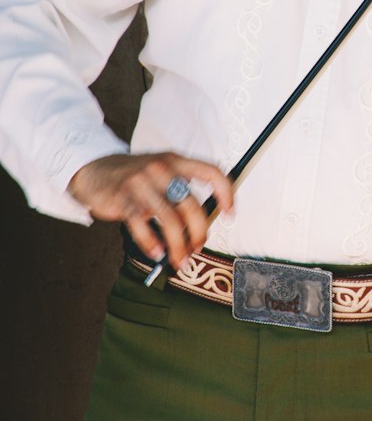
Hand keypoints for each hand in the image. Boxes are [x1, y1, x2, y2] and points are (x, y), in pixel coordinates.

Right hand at [68, 152, 233, 271]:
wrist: (94, 170)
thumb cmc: (135, 178)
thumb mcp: (161, 173)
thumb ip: (181, 190)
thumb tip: (203, 224)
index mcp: (176, 160)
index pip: (211, 171)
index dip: (226, 192)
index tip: (229, 214)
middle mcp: (161, 168)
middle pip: (192, 205)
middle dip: (198, 233)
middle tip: (197, 248)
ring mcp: (141, 183)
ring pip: (170, 220)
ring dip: (178, 246)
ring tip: (179, 260)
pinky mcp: (122, 199)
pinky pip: (142, 226)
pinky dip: (152, 244)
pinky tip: (157, 253)